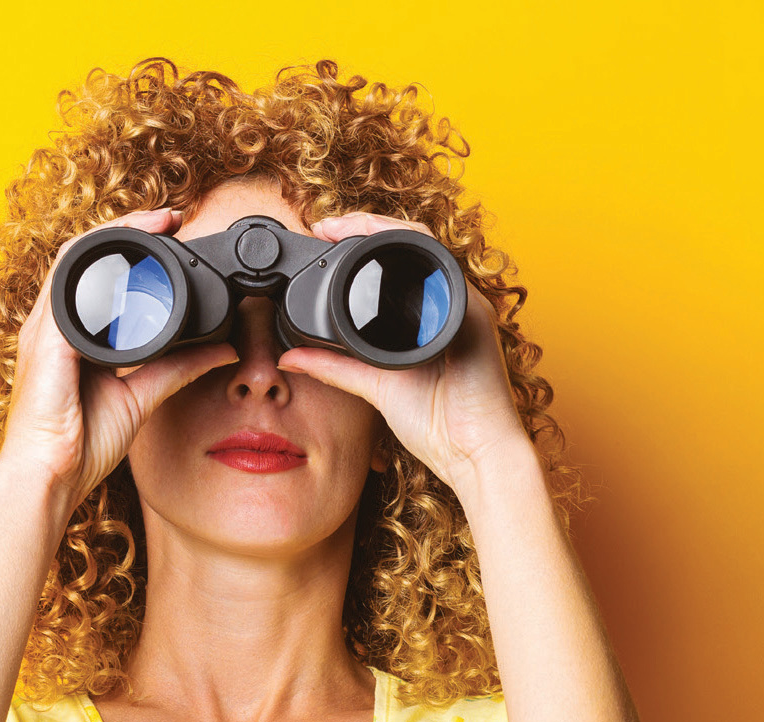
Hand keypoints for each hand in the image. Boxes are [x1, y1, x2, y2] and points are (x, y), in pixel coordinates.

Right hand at [0, 207, 238, 508]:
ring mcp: (46, 331)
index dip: (137, 251)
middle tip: (172, 216)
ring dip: (116, 234)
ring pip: (76, 260)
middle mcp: (57, 327)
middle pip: (89, 257)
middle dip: (130, 229)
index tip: (176, 235)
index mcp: (76, 337)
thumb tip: (222, 350)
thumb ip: (178, 369)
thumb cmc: (82, 444)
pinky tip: (126, 253)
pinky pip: (68, 290)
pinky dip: (97, 266)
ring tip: (156, 221)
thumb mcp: (142, 397)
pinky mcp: (46, 343)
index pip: (103, 276)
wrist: (51, 477)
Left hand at [276, 212, 531, 492]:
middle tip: (325, 225)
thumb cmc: (438, 426)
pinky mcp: (473, 314)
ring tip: (343, 225)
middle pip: (408, 246)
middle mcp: (447, 304)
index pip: (393, 265)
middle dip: (365, 226)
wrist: (474, 454)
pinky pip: (443, 267)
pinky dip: (410, 251)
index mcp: (426, 317)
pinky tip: (380, 245)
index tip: (320, 236)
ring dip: (383, 229)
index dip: (357, 243)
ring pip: (425, 246)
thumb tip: (289, 358)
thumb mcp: (375, 386)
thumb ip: (333, 368)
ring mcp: (464, 305)